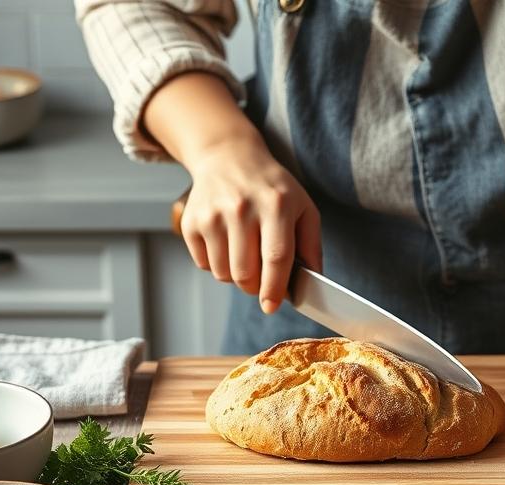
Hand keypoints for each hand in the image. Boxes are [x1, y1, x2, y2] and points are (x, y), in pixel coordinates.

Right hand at [180, 138, 321, 313]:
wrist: (228, 157)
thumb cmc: (271, 188)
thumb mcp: (303, 207)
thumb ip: (311, 246)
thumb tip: (312, 283)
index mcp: (276, 204)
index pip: (276, 257)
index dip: (274, 288)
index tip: (271, 306)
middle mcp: (241, 208)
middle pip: (246, 273)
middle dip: (256, 286)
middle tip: (262, 277)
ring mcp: (212, 215)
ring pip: (224, 274)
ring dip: (236, 276)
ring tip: (245, 253)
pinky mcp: (191, 222)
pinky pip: (205, 265)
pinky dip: (218, 264)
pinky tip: (226, 242)